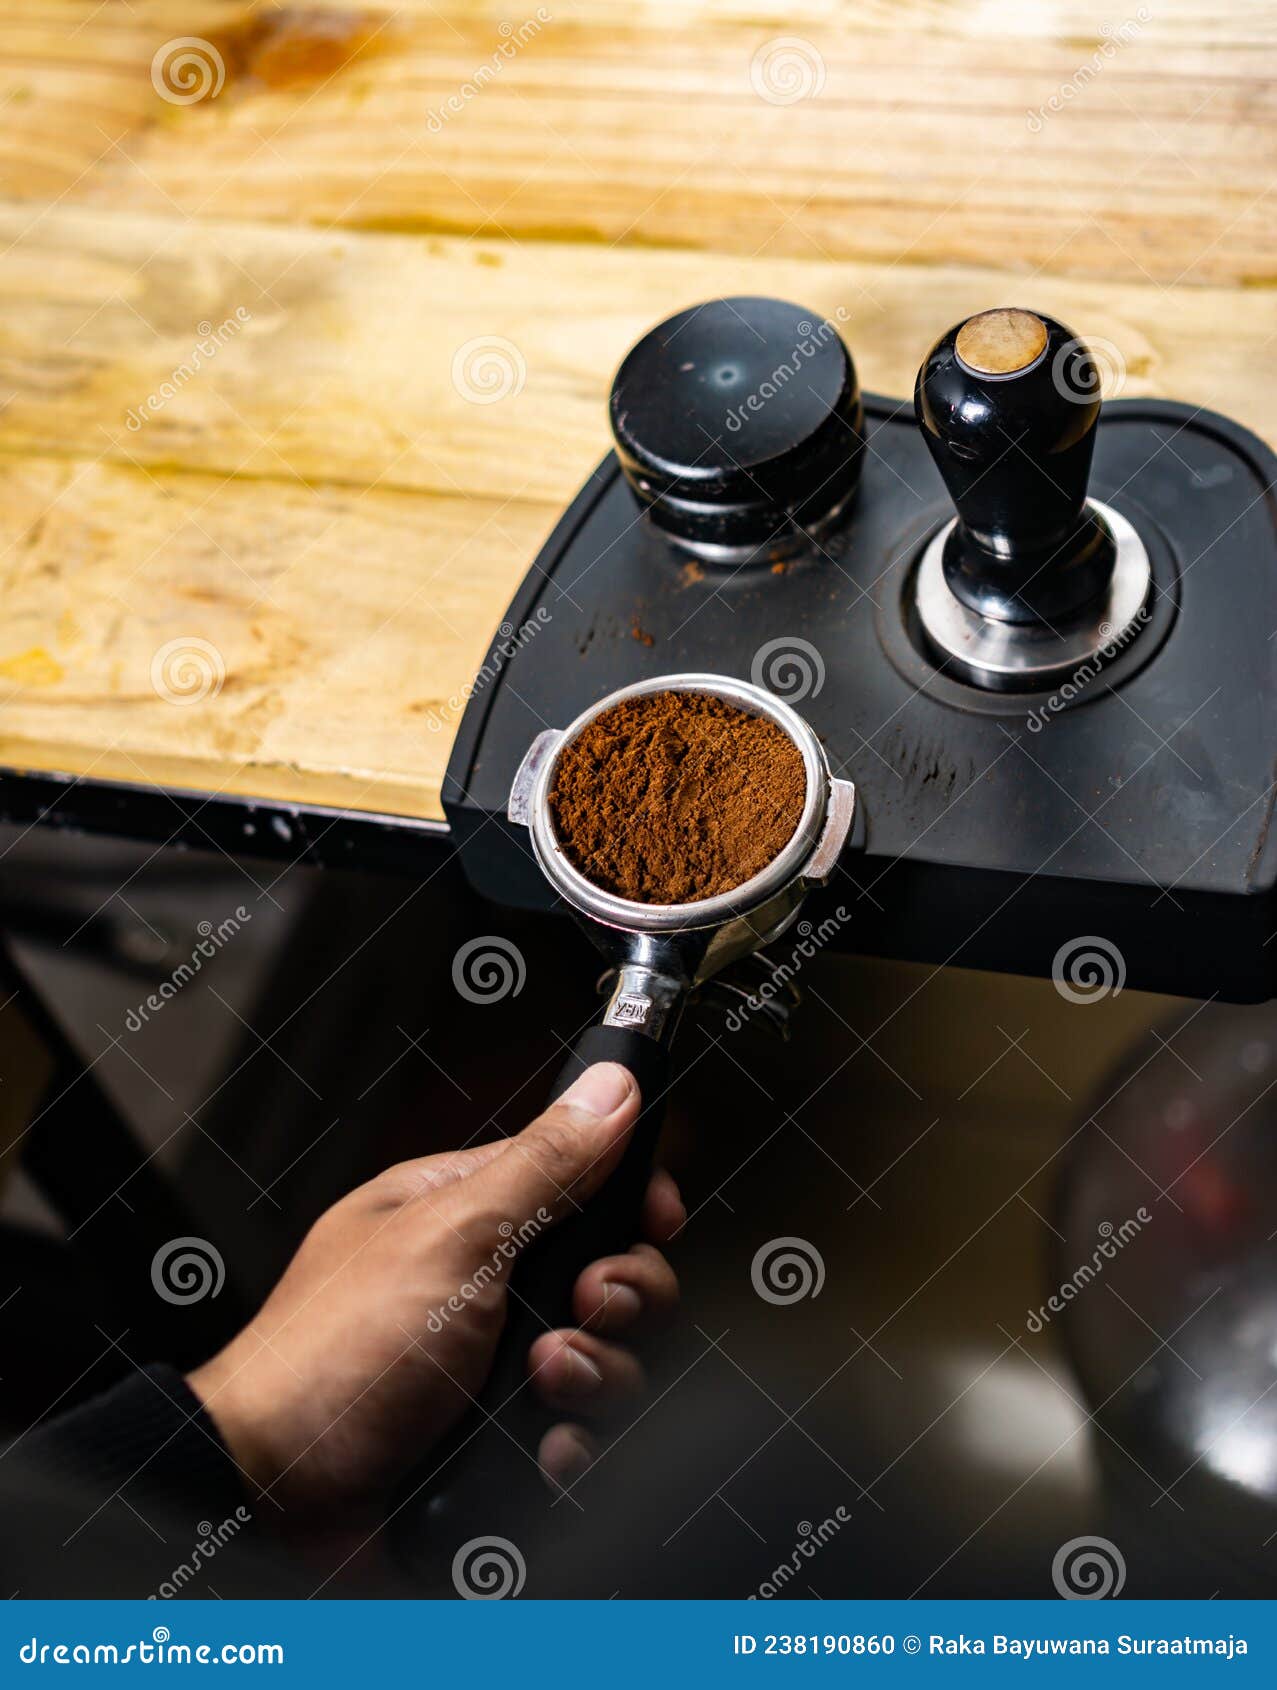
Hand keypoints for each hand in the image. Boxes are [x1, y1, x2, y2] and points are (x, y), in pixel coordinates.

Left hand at [187, 1062, 681, 1517]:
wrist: (275, 1501)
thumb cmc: (330, 1356)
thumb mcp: (452, 1238)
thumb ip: (543, 1166)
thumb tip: (608, 1088)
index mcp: (467, 1213)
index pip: (584, 1181)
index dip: (632, 1199)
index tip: (654, 1220)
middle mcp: (487, 1284)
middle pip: (611, 1274)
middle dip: (618, 1298)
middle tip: (582, 1309)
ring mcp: (493, 1365)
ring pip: (607, 1358)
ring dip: (594, 1375)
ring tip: (541, 1383)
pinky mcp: (500, 1440)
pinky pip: (580, 1434)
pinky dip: (573, 1445)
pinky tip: (540, 1447)